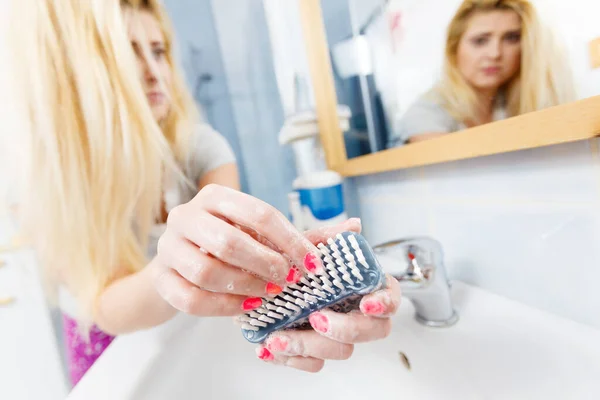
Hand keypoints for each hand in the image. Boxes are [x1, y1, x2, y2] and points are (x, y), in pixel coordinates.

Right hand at [151, 184, 325, 315]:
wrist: (181, 265)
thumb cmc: (231, 245)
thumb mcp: (264, 235)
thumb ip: (304, 234)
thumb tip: (354, 226)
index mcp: (216, 195)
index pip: (259, 213)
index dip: (290, 241)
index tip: (313, 265)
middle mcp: (187, 215)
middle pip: (229, 241)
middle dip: (266, 265)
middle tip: (288, 282)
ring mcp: (168, 246)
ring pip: (206, 270)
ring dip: (244, 286)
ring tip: (267, 295)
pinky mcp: (161, 278)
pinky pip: (190, 298)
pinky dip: (222, 307)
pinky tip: (244, 308)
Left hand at [254, 221, 400, 372]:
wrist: (257, 284)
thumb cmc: (287, 264)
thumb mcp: (302, 245)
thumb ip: (328, 237)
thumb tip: (354, 225)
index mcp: (361, 285)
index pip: (390, 297)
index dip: (386, 303)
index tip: (367, 304)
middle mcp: (354, 312)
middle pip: (373, 331)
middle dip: (346, 329)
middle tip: (316, 318)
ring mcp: (336, 336)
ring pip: (341, 351)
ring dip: (309, 346)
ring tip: (278, 337)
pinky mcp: (315, 353)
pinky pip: (314, 364)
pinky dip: (292, 358)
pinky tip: (271, 346)